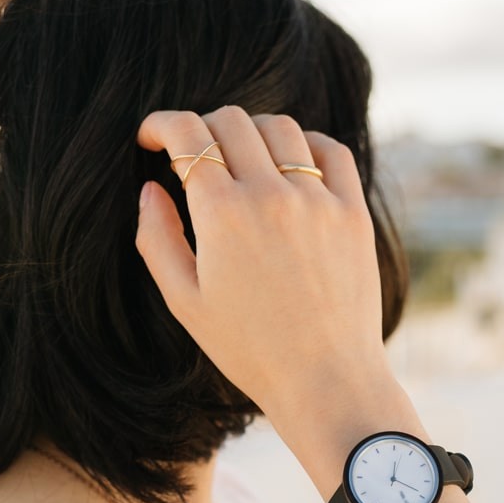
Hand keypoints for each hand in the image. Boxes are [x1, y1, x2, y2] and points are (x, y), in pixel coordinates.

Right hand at [135, 107, 391, 428]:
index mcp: (222, 215)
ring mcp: (318, 200)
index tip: (151, 137)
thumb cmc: (248, 350)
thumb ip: (157, 239)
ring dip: (250, 133)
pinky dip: (304, 145)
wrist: (325, 380)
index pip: (187, 134)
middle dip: (201, 129)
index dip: (160, 124)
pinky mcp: (353, 213)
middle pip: (229, 121)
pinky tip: (290, 165)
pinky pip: (330, 151)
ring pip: (279, 128)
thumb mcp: (185, 302)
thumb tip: (150, 190)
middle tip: (193, 156)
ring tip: (240, 161)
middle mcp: (271, 195)